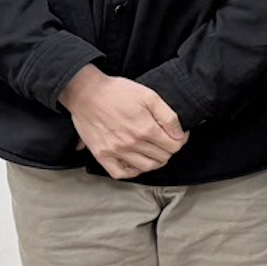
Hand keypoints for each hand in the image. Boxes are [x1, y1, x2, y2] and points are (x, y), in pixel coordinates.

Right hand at [58, 66, 187, 179]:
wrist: (86, 93)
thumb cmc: (117, 92)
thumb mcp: (150, 97)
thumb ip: (168, 117)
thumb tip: (179, 134)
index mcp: (146, 129)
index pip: (173, 146)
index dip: (179, 141)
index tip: (177, 135)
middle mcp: (131, 143)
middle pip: (161, 158)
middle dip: (168, 149)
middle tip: (165, 141)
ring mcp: (115, 151)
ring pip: (145, 167)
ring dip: (154, 161)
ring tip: (153, 151)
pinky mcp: (101, 155)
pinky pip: (120, 173)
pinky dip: (132, 171)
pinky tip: (136, 162)